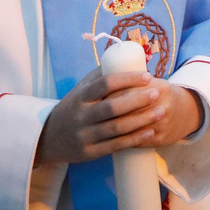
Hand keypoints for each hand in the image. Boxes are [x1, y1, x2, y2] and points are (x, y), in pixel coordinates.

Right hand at [37, 68, 200, 165]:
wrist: (48, 138)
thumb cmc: (73, 108)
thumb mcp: (80, 90)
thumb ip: (100, 75)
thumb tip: (125, 56)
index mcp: (81, 96)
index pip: (105, 83)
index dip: (127, 79)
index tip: (147, 76)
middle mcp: (82, 116)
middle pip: (112, 107)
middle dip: (137, 100)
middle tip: (157, 93)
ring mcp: (85, 135)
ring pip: (116, 128)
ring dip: (141, 120)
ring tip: (161, 112)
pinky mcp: (89, 152)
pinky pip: (115, 145)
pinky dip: (134, 139)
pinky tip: (150, 132)